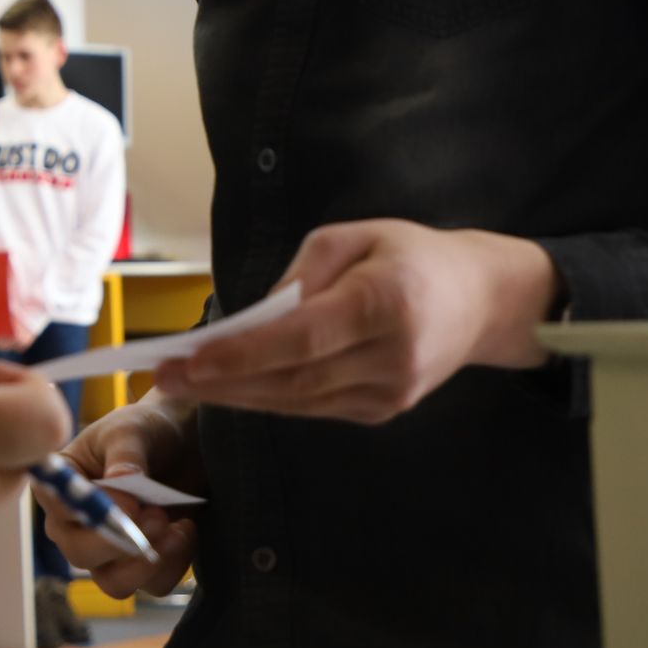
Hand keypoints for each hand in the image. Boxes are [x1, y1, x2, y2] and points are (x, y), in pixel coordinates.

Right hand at [37, 397, 200, 599]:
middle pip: (80, 553)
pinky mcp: (142, 565)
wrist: (187, 442)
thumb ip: (125, 454)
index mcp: (63, 483)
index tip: (131, 501)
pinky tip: (186, 528)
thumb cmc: (147, 428)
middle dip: (121, 542)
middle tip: (157, 515)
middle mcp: (76, 523)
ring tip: (173, 525)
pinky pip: (153, 585)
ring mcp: (108, 550)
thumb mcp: (133, 429)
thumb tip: (121, 482)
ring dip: (146, 562)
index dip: (92, 511)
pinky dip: (173, 563)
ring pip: (114, 582)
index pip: (57, 506)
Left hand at [152, 220, 562, 424]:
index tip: (191, 359)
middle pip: (292, 379)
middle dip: (222, 381)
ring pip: (298, 402)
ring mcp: (391, 392)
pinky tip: (228, 388)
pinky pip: (314, 407)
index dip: (242, 355)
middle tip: (163, 375)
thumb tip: (251, 317)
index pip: (301, 339)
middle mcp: (391, 357)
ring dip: (235, 396)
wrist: (483, 300)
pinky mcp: (385, 410)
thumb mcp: (353, 237)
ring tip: (181, 384)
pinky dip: (268, 398)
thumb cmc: (409, 255)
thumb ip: (301, 275)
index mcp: (384, 303)